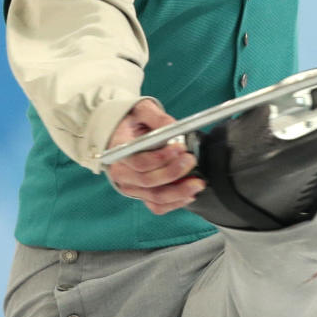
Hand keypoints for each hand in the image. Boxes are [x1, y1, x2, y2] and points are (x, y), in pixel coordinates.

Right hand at [106, 98, 205, 214]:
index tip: (180, 147)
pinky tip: (189, 194)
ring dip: (178, 192)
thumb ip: (157, 118)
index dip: (161, 158)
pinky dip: (174, 203)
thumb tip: (174, 127)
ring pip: (155, 197)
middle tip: (191, 160)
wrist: (123, 133)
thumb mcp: (142, 110)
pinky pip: (157, 206)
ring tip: (198, 182)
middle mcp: (122, 173)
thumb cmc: (132, 121)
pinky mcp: (141, 194)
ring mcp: (131, 186)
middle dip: (173, 173)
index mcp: (119, 151)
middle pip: (148, 181)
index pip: (139, 162)